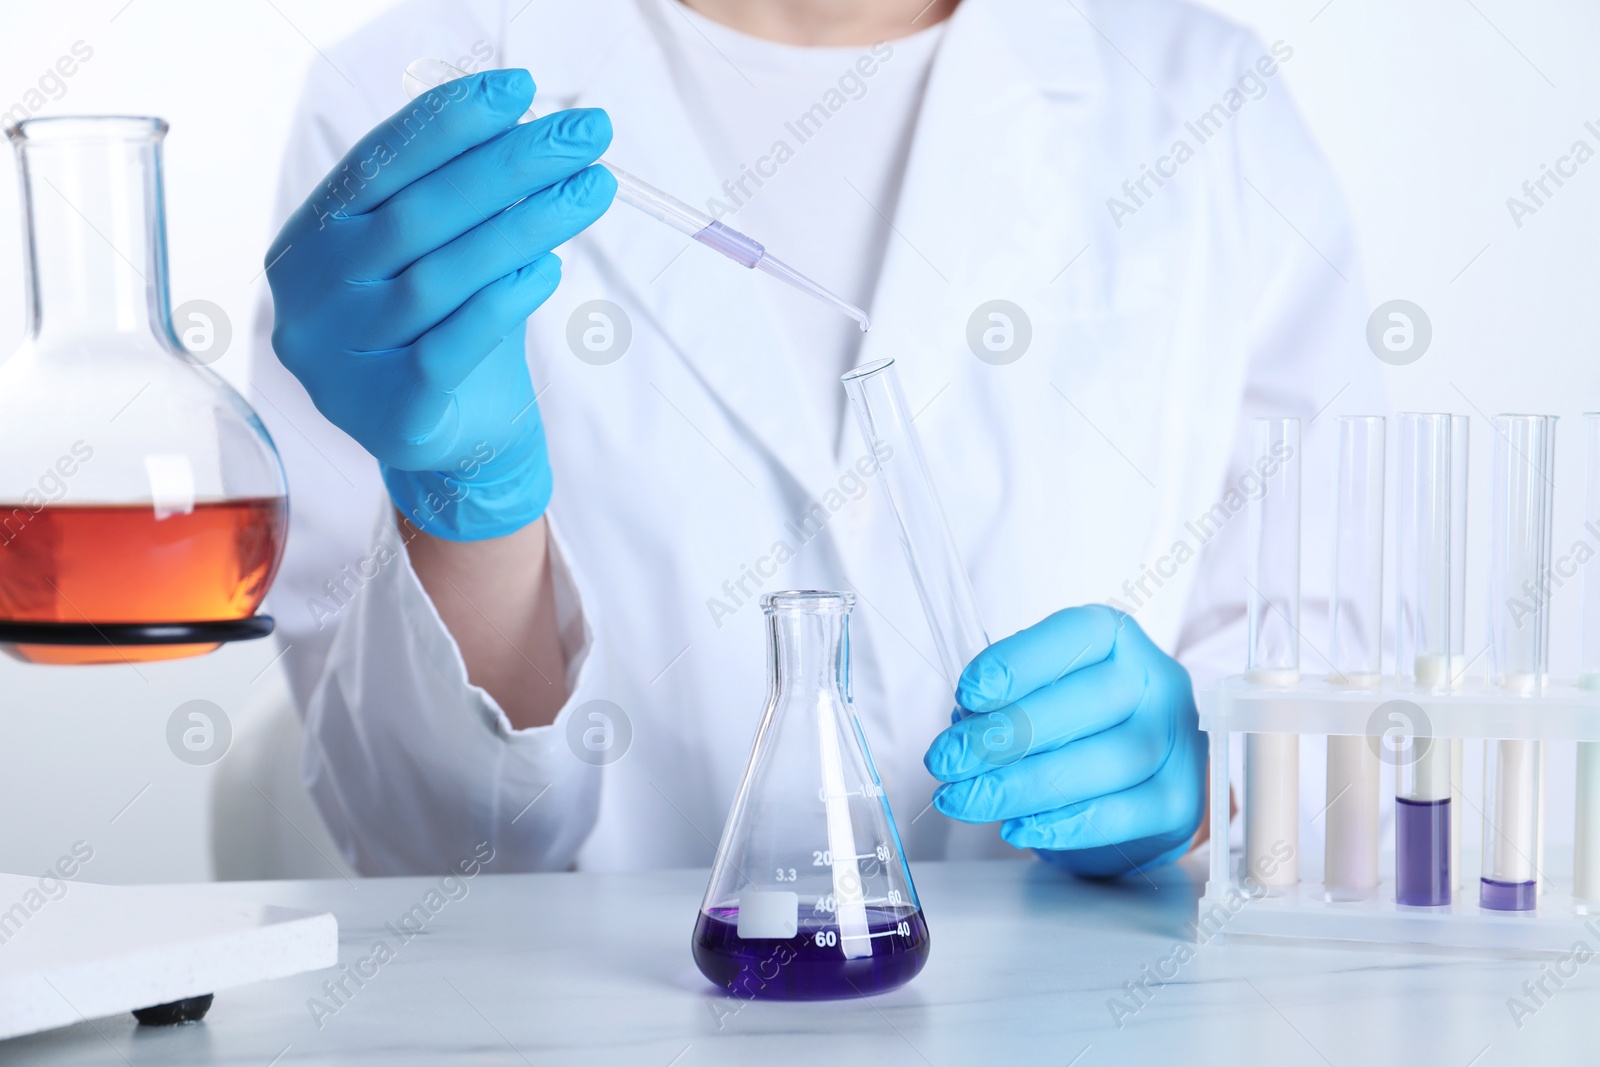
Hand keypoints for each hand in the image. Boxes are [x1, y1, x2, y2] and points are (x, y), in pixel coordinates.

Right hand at [265, 69, 615, 540]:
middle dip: (509, 164)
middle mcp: (311, 296)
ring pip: (440, 278)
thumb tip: (530, 129)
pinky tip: (549, 268)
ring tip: (590, 188)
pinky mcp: (389, 416)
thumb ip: (463, 202)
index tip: (522, 90)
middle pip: (417, 215)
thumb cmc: (449, 332)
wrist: (456, 444)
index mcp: (311, 239)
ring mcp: (341, 360)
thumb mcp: (446, 256)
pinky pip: (450, 348)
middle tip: (585, 133)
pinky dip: (500, 304)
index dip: (451, 122)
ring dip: (525, 225)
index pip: (381, 164)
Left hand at [923, 605, 1205, 875]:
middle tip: (946, 761)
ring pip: (1105, 761)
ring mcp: (1177, 742)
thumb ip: (1008, 700)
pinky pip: (1123, 813)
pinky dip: (1065, 823)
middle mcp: (1158, 682)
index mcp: (1118, 640)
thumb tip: (964, 725)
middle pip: (1088, 702)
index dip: (1019, 661)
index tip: (967, 693)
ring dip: (1023, 785)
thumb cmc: (1077, 726)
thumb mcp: (1043, 694)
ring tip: (966, 799)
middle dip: (1005, 735)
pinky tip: (1018, 827)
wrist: (1139, 784)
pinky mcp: (1180, 801)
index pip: (1077, 634)